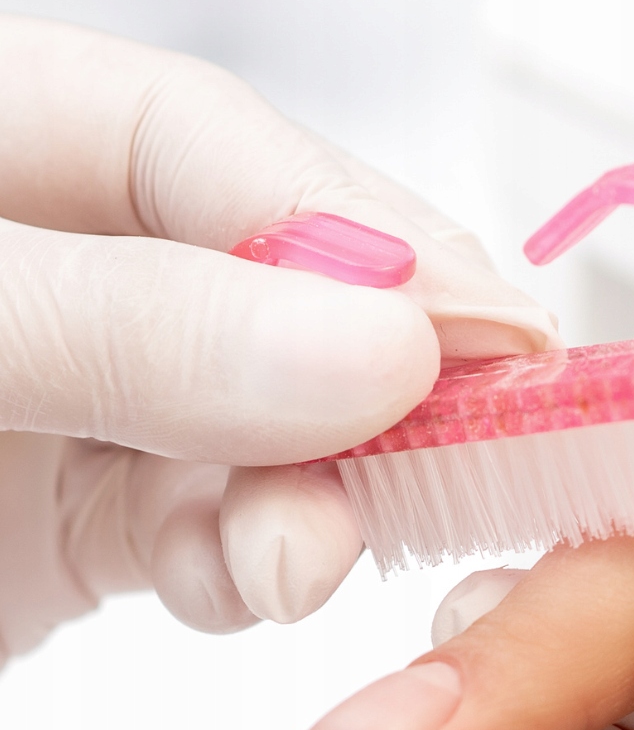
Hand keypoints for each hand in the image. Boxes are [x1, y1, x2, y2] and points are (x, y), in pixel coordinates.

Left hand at [0, 15, 559, 663]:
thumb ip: (138, 325)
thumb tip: (375, 350)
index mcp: (17, 142)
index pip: (229, 150)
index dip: (376, 238)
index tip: (490, 335)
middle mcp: (77, 263)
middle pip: (280, 299)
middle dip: (364, 397)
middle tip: (440, 466)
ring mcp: (101, 389)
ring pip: (268, 430)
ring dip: (310, 504)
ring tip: (294, 566)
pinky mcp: (101, 504)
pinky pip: (216, 524)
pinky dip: (246, 566)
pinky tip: (233, 587)